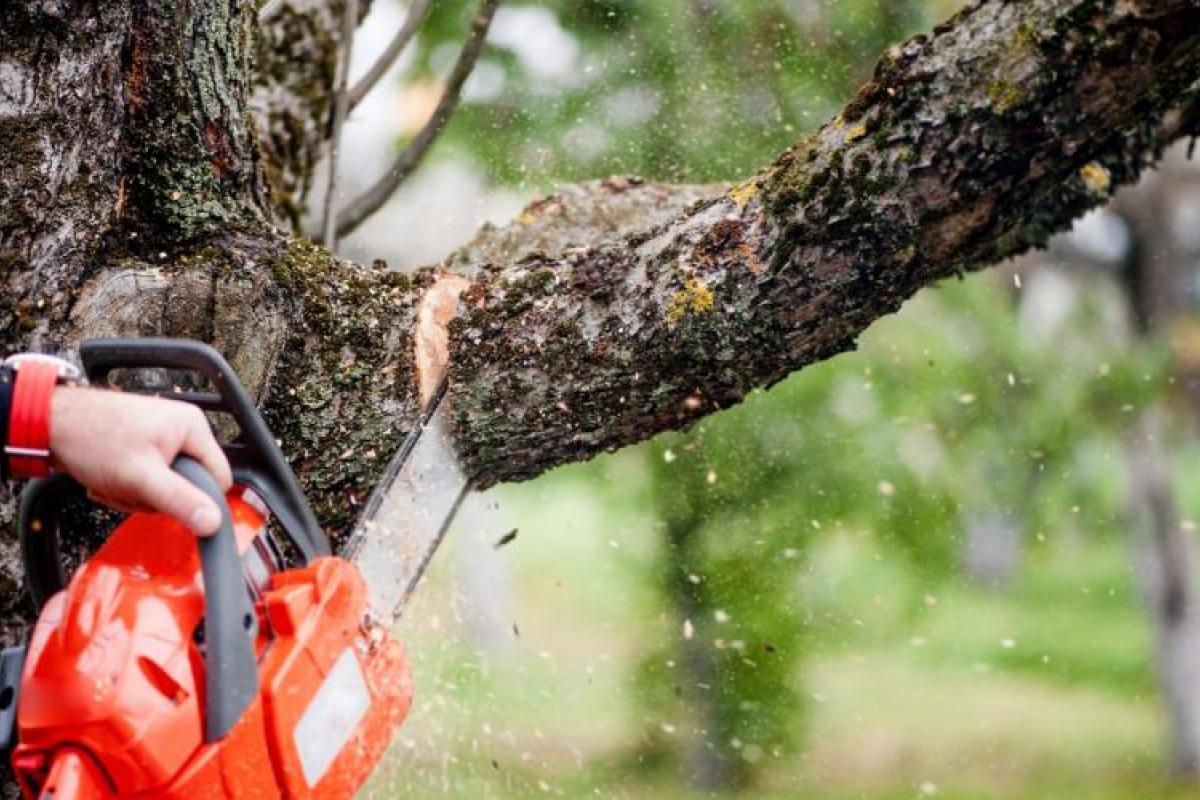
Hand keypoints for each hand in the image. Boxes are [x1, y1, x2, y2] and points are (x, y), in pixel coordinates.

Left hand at [48, 387, 232, 534]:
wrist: (49, 423)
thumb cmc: (92, 438)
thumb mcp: (141, 477)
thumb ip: (180, 500)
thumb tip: (214, 522)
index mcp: (193, 427)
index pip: (218, 478)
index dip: (196, 499)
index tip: (167, 503)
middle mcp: (182, 428)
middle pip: (188, 484)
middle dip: (156, 497)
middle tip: (130, 490)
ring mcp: (161, 436)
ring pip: (165, 485)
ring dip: (136, 494)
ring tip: (114, 483)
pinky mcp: (142, 445)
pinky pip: (148, 478)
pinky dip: (127, 486)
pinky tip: (108, 480)